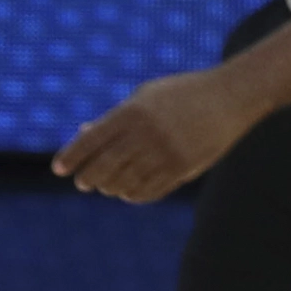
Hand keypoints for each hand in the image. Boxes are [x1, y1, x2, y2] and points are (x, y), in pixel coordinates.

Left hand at [52, 67, 272, 203]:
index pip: (90, 141)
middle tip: (83, 182)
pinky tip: (128, 191)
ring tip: (108, 184)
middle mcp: (146, 134)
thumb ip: (114, 118)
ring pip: (123, 184)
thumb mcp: (145, 98)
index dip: (71, 157)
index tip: (58, 169)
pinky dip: (132, 195)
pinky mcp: (182, 169)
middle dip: (87, 178)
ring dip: (110, 187)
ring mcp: (165, 153)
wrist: (231, 96)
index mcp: (133, 112)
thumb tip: (81, 134)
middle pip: (102, 168)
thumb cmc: (181, 95)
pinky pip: (147, 192)